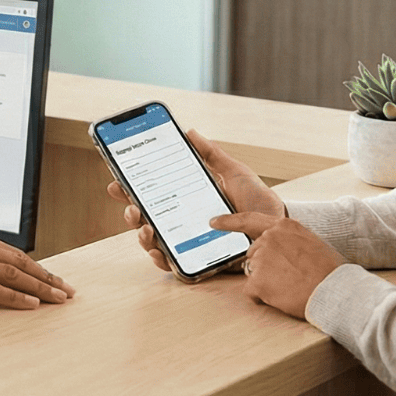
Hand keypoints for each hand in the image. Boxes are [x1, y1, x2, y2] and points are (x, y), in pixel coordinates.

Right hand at [0, 228, 73, 308]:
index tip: (56, 280)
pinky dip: (16, 298)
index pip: (14, 254)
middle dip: (47, 278)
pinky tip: (32, 305)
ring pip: (12, 275)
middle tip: (68, 292)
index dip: (38, 269)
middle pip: (20, 263)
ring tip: (58, 300)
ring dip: (39, 288)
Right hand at [112, 129, 285, 273]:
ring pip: (152, 242)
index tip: (117, 180)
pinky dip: (160, 258)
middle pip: (144, 218)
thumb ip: (211, 154)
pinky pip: (172, 264)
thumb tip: (190, 131)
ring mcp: (187, 243)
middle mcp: (181, 222)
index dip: (129, 188)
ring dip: (141, 236)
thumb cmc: (257, 201)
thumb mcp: (234, 172)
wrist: (278, 228)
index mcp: (185, 199)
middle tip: (131, 205)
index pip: (150, 194)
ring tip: (145, 229)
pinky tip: (158, 250)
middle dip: (130, 212)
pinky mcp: (197, 262)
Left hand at [210, 211, 345, 318]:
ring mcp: (261, 258)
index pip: (249, 219)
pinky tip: (283, 296)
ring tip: (291, 286)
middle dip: (265, 267)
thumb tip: (279, 252)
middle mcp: (269, 238)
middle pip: (253, 255)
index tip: (214, 222)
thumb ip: (289, 241)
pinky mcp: (257, 280)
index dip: (229, 222)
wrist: (336, 291)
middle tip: (289, 277)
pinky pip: (252, 291)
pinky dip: (264, 297)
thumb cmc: (330, 271)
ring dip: (267, 282)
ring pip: (253, 274)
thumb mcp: (311, 243)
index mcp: (284, 226)